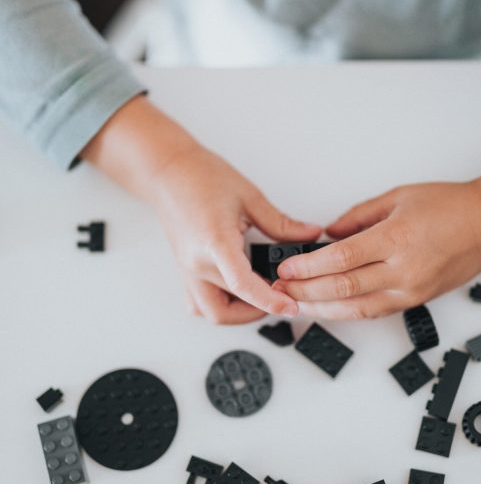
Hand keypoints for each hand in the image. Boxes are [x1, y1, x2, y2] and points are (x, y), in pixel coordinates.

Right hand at [81, 96, 321, 323]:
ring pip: (212, 312)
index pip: (243, 285)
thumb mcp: (250, 197)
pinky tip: (239, 292)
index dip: (270, 301)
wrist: (168, 170)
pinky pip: (200, 303)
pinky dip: (221, 305)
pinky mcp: (186, 270)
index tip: (291, 306)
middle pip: (230, 307)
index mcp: (215, 242)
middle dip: (260, 308)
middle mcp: (197, 263)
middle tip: (283, 296)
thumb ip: (281, 223)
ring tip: (262, 295)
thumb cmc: (201, 177)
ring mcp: (189, 270)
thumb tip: (309, 235)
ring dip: (238, 313)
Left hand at [272, 169, 480, 319]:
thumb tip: (328, 234)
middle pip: (344, 288)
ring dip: (322, 309)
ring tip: (295, 304)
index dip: (309, 266)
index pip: (341, 258)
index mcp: (397, 238)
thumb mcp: (398, 197)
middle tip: (280, 289)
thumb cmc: (450, 206)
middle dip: (306, 291)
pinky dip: (348, 312)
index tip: (286, 267)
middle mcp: (404, 269)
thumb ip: (358, 217)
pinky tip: (327, 309)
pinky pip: (375, 311)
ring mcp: (412, 290)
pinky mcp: (417, 301)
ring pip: (357, 308)